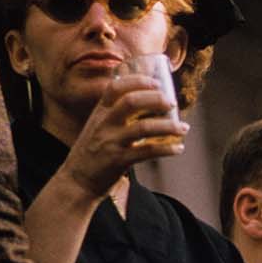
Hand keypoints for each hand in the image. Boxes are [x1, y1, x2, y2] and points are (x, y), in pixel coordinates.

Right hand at [57, 73, 188, 198]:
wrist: (77, 181)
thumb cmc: (93, 152)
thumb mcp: (97, 127)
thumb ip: (115, 115)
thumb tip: (146, 103)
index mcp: (99, 112)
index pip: (115, 87)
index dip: (138, 81)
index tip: (157, 83)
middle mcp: (104, 124)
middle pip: (131, 101)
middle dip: (156, 99)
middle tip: (172, 104)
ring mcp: (111, 142)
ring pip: (143, 127)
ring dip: (169, 126)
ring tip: (184, 127)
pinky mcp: (118, 161)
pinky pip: (147, 151)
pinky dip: (167, 149)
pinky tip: (179, 148)